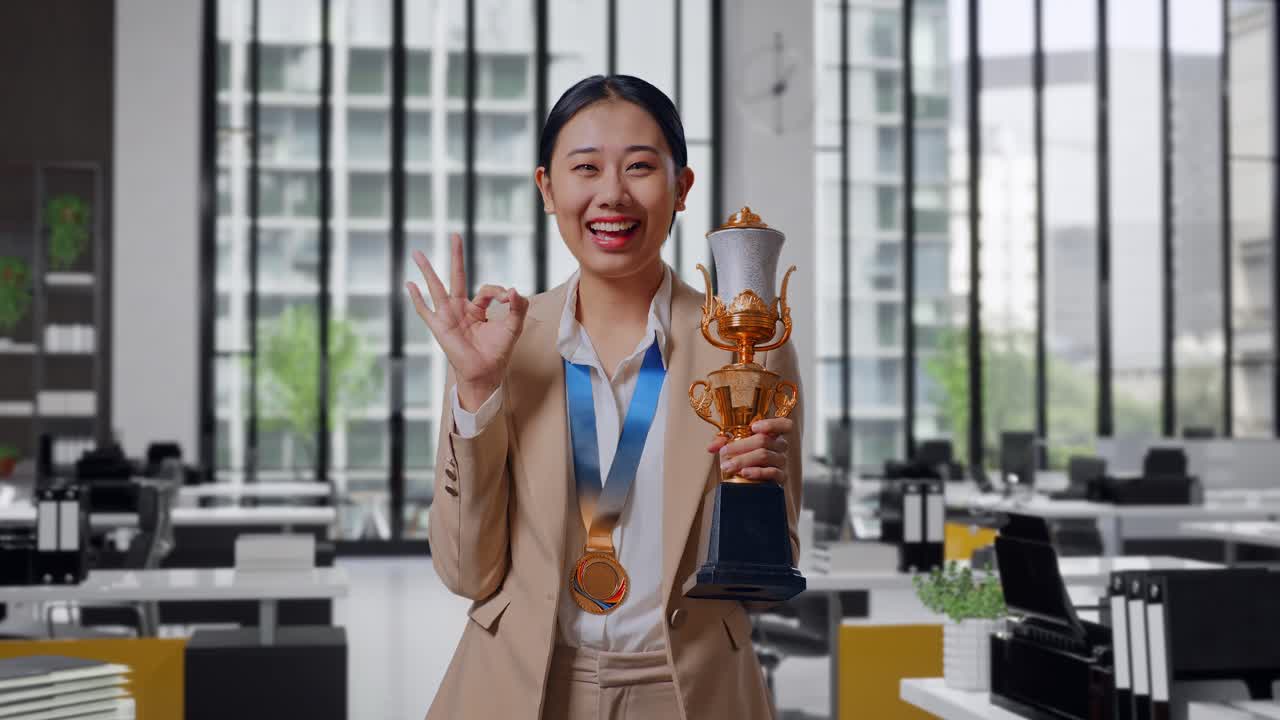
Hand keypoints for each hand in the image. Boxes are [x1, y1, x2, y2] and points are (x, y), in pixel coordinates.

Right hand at [406, 234, 528, 408]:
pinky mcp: (440, 327)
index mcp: (477, 308)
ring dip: (427, 270)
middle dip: (456, 256)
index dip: (498, 291)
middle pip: (456, 277)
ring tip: (417, 253)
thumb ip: (517, 307)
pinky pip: (425, 311)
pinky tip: (409, 284)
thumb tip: (513, 290)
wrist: (486, 373)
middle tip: (455, 235)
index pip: (486, 289)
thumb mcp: (513, 327)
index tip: (507, 298)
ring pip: (436, 288)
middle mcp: (460, 309)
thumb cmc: (498, 351)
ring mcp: (448, 316)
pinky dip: (417, 298)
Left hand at [706, 417, 793, 482]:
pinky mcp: (780, 477)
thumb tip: (711, 447)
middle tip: (724, 452)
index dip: (771, 424)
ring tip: (728, 466)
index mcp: (773, 434)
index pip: (784, 424)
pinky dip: (757, 472)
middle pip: (764, 440)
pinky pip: (772, 473)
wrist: (753, 481)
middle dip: (740, 446)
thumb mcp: (735, 447)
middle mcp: (780, 446)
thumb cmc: (745, 458)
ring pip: (764, 456)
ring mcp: (781, 461)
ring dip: (743, 460)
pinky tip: (745, 473)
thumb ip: (724, 442)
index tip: (753, 427)